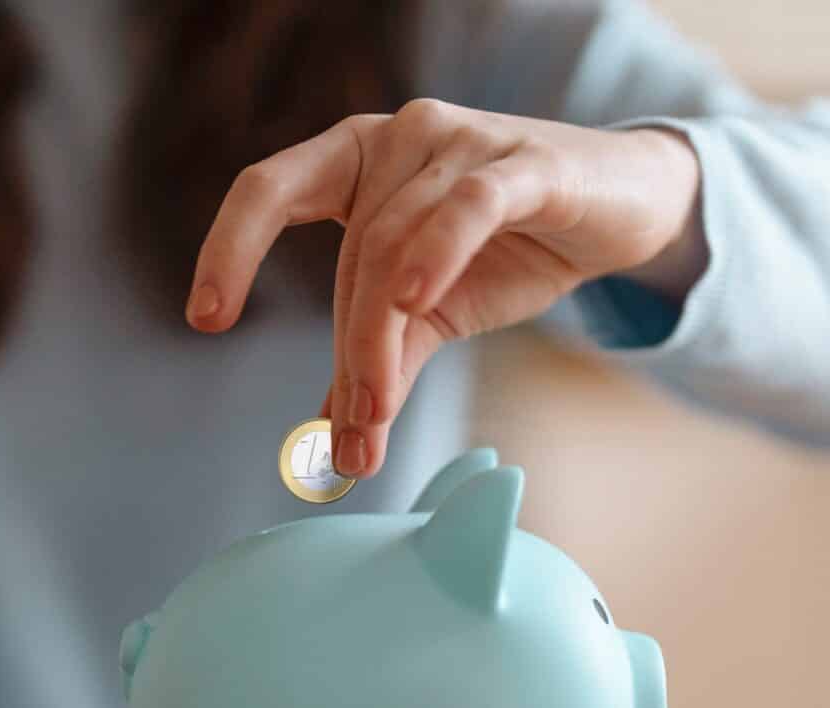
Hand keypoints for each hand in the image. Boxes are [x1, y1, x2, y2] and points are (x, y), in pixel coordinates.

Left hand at [188, 99, 703, 477]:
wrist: (625, 209)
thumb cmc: (516, 247)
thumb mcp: (435, 312)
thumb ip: (382, 363)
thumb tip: (336, 447)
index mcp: (357, 161)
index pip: (269, 189)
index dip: (228, 247)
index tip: (204, 316)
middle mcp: (400, 138)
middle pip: (353, 253)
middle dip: (350, 352)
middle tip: (353, 434)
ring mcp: (462, 141)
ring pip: (396, 244)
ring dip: (380, 337)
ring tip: (378, 410)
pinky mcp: (527, 162)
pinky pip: (466, 206)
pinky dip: (434, 254)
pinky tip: (414, 302)